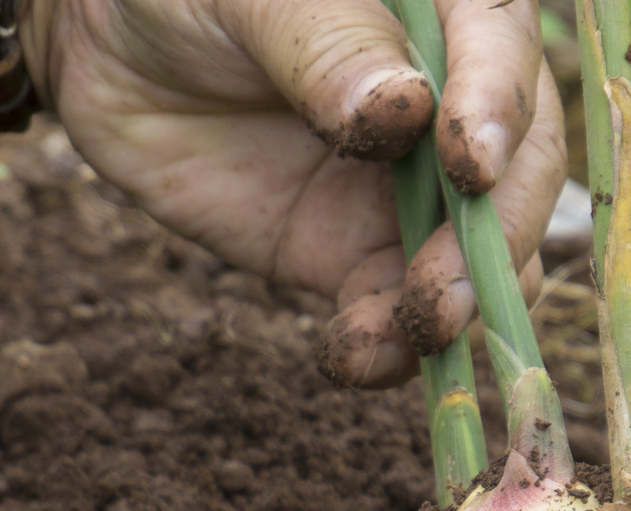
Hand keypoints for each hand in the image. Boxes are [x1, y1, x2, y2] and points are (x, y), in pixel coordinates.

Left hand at [16, 0, 566, 387]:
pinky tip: (352, 355)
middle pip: (520, 167)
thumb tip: (402, 111)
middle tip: (448, 285)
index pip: (503, 44)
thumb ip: (323, 43)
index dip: (501, 105)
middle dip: (495, 235)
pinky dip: (389, 347)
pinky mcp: (359, 255)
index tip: (472, 165)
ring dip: (456, 307)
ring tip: (409, 333)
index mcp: (443, 4)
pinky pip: (398, 311)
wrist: (110, 48)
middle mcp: (452, 98)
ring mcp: (412, 185)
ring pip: (478, 256)